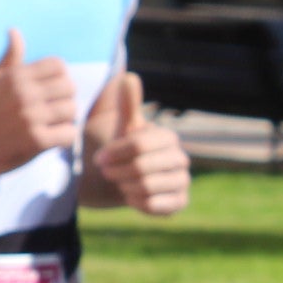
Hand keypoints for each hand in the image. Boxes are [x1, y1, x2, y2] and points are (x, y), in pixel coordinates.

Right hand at [0, 30, 79, 178]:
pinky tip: (51, 139)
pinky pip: (69, 133)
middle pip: (69, 86)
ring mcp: (31, 117)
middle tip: (54, 109)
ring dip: (66, 118)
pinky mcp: (36, 141)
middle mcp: (24, 94)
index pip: (58, 65)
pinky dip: (64, 137)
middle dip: (65, 98)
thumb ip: (9, 57)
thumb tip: (14, 30)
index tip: (50, 90)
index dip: (59, 77)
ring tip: (52, 124)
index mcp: (16, 76)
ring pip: (71, 109)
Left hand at [83, 70, 189, 216]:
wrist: (127, 179)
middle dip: (117, 171)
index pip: (138, 145)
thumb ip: (127, 104)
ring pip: (145, 187)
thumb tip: (128, 77)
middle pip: (140, 167)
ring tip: (120, 181)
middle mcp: (181, 159)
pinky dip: (134, 201)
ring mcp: (182, 182)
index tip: (100, 158)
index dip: (114, 153)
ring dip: (124, 185)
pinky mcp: (179, 203)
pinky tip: (130, 195)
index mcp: (168, 138)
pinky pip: (152, 205)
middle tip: (107, 172)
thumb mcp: (124, 127)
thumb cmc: (125, 150)